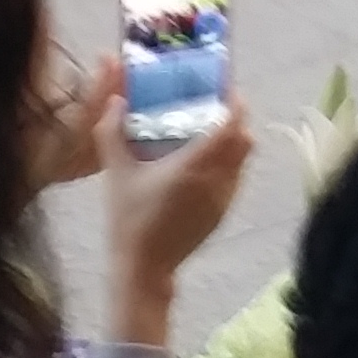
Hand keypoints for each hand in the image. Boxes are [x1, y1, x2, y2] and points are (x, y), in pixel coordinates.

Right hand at [97, 62, 251, 350]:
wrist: (144, 267)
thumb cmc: (130, 217)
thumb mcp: (116, 172)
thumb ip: (112, 131)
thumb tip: (117, 100)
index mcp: (194, 165)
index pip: (230, 127)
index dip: (235, 105)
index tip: (227, 90)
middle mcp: (216, 179)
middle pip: (244, 140)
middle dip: (237, 119)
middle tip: (218, 105)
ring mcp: (223, 198)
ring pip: (243, 160)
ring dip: (235, 141)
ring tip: (212, 131)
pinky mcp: (223, 212)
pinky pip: (236, 178)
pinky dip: (230, 162)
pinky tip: (206, 163)